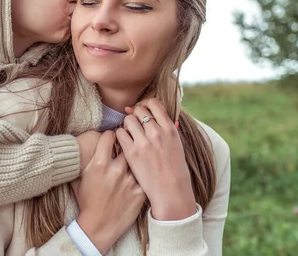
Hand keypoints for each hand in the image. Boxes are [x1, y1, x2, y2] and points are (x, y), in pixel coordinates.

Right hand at [71, 131, 144, 253]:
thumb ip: (81, 162)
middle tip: (126, 146)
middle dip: (126, 145)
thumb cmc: (86, 203)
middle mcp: (115, 170)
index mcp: (99, 164)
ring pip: (137, 160)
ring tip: (134, 162)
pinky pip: (144, 176)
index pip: (109, 137)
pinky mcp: (140, 192)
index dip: (110, 135)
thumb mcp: (78, 180)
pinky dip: (141, 176)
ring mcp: (129, 181)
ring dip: (135, 161)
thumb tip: (79, 149)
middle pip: (126, 145)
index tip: (112, 137)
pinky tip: (140, 177)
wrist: (98, 227)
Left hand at [118, 98, 196, 220]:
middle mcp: (156, 132)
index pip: (154, 104)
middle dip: (136, 115)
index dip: (146, 104)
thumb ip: (168, 129)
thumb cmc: (175, 170)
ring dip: (128, 125)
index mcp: (170, 129)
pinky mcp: (131, 153)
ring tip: (130, 134)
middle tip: (136, 125)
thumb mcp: (177, 145)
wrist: (171, 192)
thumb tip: (155, 115)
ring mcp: (143, 142)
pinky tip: (124, 143)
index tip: (143, 111)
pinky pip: (120, 134)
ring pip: (128, 120)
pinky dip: (120, 136)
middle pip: (139, 110)